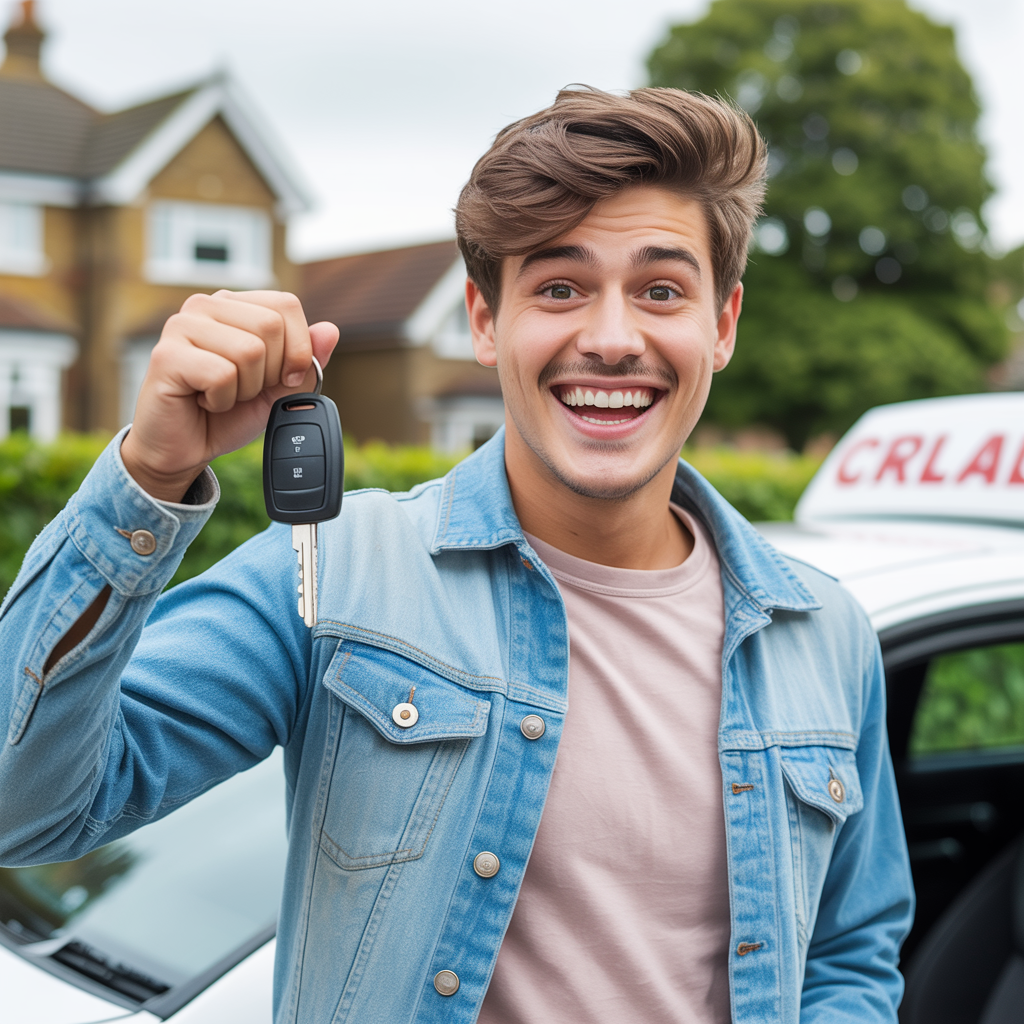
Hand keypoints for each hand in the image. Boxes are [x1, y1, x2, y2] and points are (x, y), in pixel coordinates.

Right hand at [120, 290, 339, 501]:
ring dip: (244, 389)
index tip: (283, 378)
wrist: (185, 448)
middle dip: (270, 372)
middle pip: (271, 326)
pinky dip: (222, 400)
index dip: (297, 348)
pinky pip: (222, 375)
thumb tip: (329, 330)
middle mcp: (205, 306)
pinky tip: (204, 401)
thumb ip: (306, 360)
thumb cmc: (228, 414)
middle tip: (243, 389)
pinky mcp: (166, 355)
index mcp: (234, 305)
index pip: (286, 305)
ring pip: (249, 351)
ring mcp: (182, 326)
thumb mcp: (279, 388)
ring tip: (221, 395)